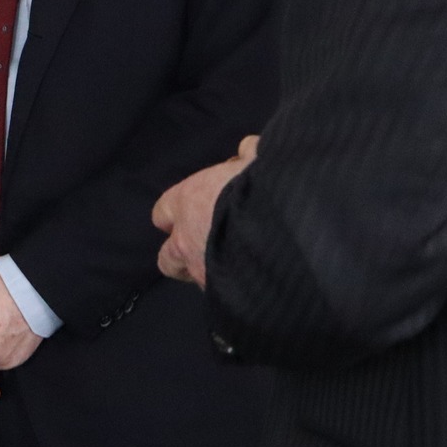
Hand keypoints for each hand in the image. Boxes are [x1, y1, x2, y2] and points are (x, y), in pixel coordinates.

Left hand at [151, 135, 259, 287]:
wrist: (283, 232)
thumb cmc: (261, 189)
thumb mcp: (256, 160)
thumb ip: (248, 156)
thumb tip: (247, 149)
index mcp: (187, 202)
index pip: (163, 211)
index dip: (176, 213)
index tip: (192, 212)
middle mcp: (186, 240)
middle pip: (167, 257)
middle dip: (180, 254)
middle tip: (203, 249)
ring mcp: (203, 273)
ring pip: (193, 279)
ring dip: (207, 273)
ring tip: (232, 269)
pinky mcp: (224, 297)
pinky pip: (219, 295)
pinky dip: (231, 289)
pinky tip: (251, 282)